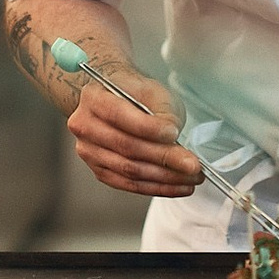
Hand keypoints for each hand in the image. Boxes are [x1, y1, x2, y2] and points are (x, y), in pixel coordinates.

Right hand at [66, 68, 198, 198]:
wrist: (116, 102)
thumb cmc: (134, 93)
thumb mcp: (152, 91)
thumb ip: (162, 111)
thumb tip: (172, 139)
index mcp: (94, 98)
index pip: (119, 115)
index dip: (148, 127)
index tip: (174, 133)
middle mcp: (85, 126)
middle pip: (127, 147)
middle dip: (165, 158)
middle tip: (192, 164)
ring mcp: (89, 151)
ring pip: (129, 170)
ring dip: (165, 178)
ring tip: (192, 177)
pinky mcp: (100, 170)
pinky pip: (129, 185)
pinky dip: (156, 187)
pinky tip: (177, 186)